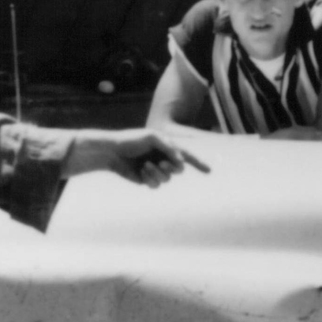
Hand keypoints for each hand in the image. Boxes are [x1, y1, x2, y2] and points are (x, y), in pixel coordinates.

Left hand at [65, 128, 209, 185]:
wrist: (112, 152)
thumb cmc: (131, 140)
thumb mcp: (151, 137)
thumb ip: (169, 146)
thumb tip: (182, 161)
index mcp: (167, 147)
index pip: (187, 155)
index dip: (198, 163)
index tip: (209, 171)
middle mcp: (164, 159)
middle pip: (179, 169)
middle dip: (171, 167)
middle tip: (161, 162)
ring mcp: (156, 170)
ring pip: (167, 178)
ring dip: (158, 172)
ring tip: (146, 165)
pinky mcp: (147, 180)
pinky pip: (156, 185)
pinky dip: (150, 178)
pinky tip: (141, 171)